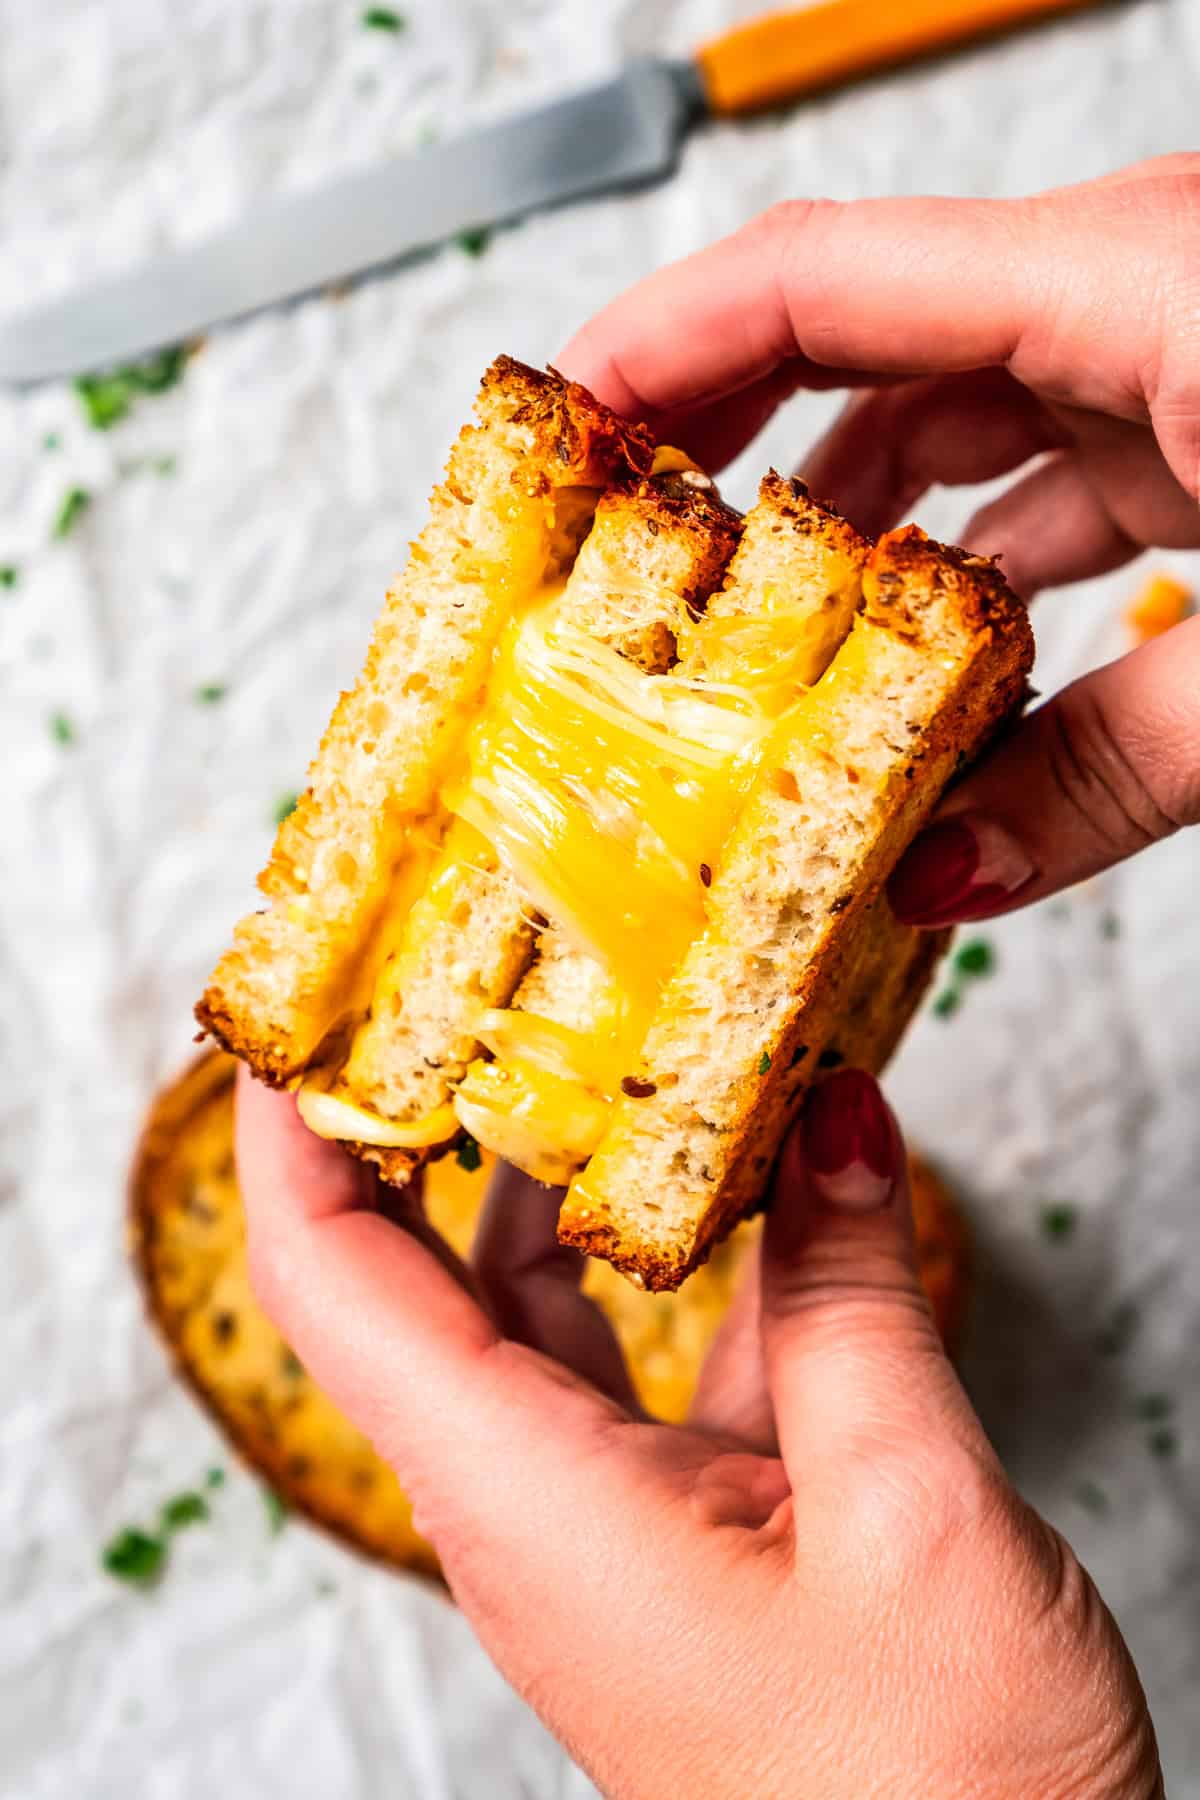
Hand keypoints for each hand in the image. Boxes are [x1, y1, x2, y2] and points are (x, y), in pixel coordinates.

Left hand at [239, 1066, 1160, 1797]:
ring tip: (616, 1046)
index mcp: (524, 1498)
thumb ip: (854, 1296)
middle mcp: (532, 1503)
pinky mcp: (689, 1537)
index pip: (331, 1278)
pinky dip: (699, 1265)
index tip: (297, 1008)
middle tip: (457, 983)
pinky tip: (778, 1188)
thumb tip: (834, 1118)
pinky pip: (656, 1364)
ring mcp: (608, 1521)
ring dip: (571, 1179)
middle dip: (416, 1121)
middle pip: (412, 1277)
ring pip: (541, 1310)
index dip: (291, 1132)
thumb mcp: (907, 1513)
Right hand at [557, 156, 1199, 926]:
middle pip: (848, 331)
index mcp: (1135, 285)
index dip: (656, 345)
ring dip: (837, 523)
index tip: (556, 428)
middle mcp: (1129, 288)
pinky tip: (916, 659)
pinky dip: (954, 556)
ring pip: (935, 406)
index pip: (819, 278)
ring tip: (750, 637)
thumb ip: (1114, 767)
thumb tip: (948, 872)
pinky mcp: (1193, 411)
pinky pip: (1025, 463)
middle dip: (713, 436)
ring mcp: (1161, 347)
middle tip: (618, 548)